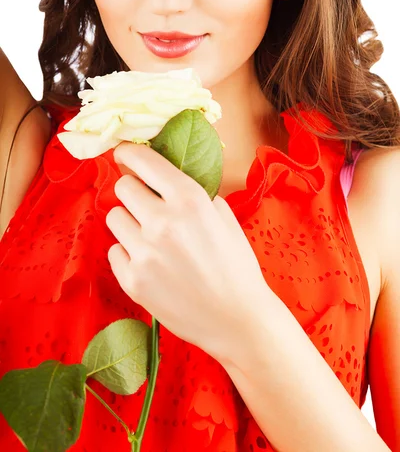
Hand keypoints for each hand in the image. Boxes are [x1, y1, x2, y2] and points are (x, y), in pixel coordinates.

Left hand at [105, 141, 267, 365]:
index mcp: (189, 200)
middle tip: (147, 204)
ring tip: (151, 238)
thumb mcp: (224, 217)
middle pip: (122, 187)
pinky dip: (128, 253)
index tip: (124, 154)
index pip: (143, 161)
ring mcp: (143, 253)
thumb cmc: (236, 265)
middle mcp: (162, 222)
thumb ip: (195, 192)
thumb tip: (165, 177)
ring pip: (113, 218)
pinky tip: (151, 264)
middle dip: (134, 191)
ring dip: (129, 222)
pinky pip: (114, 251)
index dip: (129, 153)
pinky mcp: (132, 280)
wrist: (238, 320)